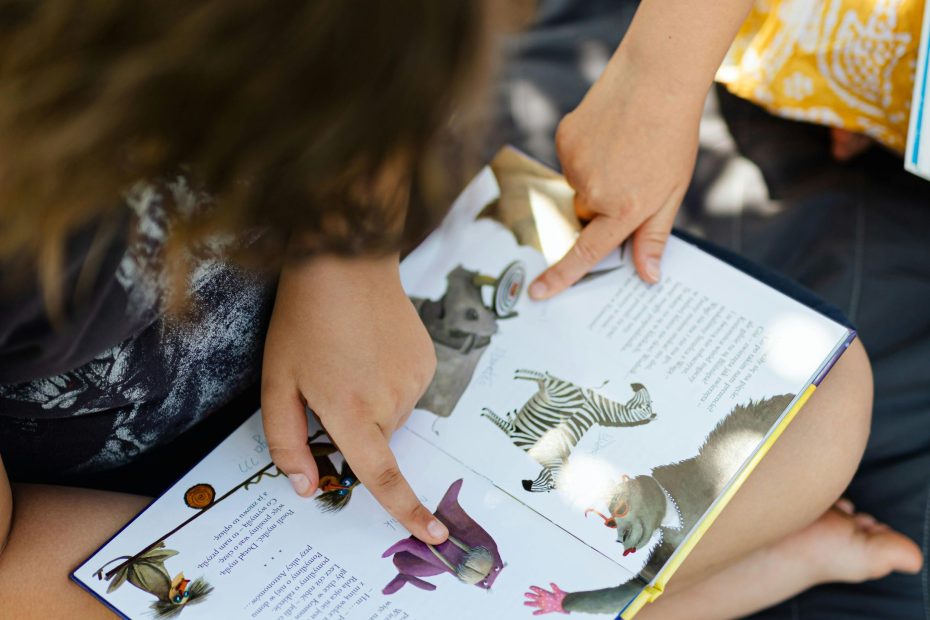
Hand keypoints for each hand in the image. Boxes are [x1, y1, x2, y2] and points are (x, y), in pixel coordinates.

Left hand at [261, 252, 446, 543]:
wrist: (346, 262)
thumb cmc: (303, 321)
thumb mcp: (277, 382)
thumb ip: (287, 441)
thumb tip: (306, 486)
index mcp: (351, 412)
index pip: (382, 475)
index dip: (407, 510)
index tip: (433, 535)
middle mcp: (391, 401)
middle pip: (376, 439)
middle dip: (354, 425)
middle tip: (329, 381)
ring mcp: (415, 379)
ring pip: (392, 414)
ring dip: (370, 401)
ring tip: (350, 356)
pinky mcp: (427, 361)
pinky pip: (406, 389)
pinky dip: (388, 380)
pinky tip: (370, 348)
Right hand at [524, 583, 568, 614]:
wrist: (567, 604)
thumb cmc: (563, 597)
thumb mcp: (558, 592)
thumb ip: (555, 588)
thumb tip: (551, 583)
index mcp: (547, 594)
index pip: (539, 591)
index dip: (535, 589)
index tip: (530, 587)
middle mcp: (545, 598)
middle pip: (536, 597)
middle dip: (530, 595)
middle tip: (525, 594)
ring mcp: (546, 604)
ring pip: (536, 604)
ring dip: (530, 603)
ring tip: (524, 603)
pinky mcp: (548, 610)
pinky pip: (541, 611)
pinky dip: (537, 613)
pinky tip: (533, 613)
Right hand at [529, 29, 705, 298]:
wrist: (655, 80)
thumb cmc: (671, 137)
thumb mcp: (672, 192)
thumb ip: (654, 236)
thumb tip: (647, 276)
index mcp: (624, 209)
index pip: (586, 254)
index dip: (560, 277)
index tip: (537, 293)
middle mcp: (594, 191)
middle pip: (585, 216)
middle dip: (601, 208)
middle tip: (629, 179)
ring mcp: (575, 165)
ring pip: (577, 186)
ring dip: (594, 178)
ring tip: (622, 149)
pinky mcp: (564, 141)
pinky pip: (570, 160)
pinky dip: (585, 154)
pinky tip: (607, 135)